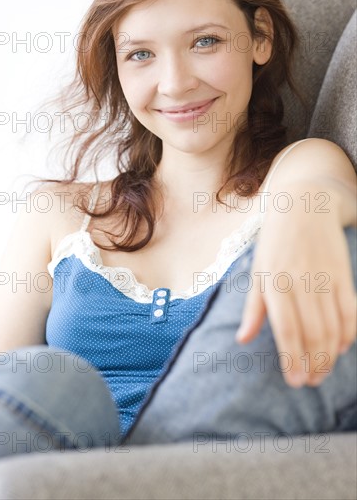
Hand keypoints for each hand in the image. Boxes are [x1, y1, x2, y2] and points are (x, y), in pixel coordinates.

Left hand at [235, 204, 356, 387]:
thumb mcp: (257, 271)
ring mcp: (324, 278)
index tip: (294, 380)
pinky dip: (349, 333)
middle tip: (310, 382)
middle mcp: (300, 282)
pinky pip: (350, 311)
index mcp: (275, 283)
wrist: (303, 206)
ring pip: (332, 326)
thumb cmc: (274, 242)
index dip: (292, 358)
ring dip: (329, 354)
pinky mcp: (342, 274)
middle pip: (312, 333)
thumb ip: (253, 308)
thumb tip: (243, 339)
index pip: (286, 329)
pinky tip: (342, 348)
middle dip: (313, 363)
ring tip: (323, 373)